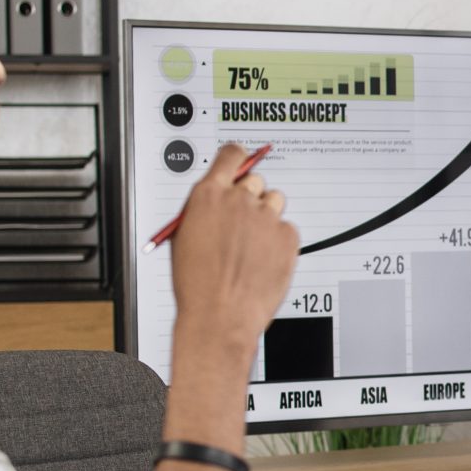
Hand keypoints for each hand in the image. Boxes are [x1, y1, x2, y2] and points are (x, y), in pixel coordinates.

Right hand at [168, 144, 299, 354]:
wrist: (220, 315)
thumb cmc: (197, 284)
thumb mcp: (183, 237)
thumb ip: (201, 210)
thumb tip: (211, 201)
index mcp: (208, 195)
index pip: (231, 155)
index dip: (238, 157)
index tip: (242, 160)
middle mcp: (239, 200)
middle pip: (254, 179)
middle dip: (249, 196)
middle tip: (242, 224)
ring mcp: (266, 217)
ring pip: (274, 201)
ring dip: (267, 215)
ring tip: (253, 245)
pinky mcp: (287, 236)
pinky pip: (287, 228)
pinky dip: (279, 240)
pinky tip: (264, 260)